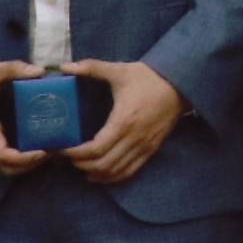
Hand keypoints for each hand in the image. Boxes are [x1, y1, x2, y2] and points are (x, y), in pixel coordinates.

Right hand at [0, 58, 52, 175]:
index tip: (44, 151)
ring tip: (49, 149)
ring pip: (5, 166)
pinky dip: (22, 158)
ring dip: (27, 164)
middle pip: (6, 167)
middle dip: (30, 164)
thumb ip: (13, 69)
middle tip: (53, 150)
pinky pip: (4, 157)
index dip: (24, 158)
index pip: (1, 154)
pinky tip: (38, 144)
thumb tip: (39, 71)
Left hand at [59, 60, 186, 185]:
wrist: (179, 85)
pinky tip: (100, 174)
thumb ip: (92, 68)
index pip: (96, 149)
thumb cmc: (148, 78)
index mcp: (124, 121)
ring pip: (116, 171)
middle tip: (68, 158)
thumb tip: (66, 65)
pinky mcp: (151, 149)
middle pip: (103, 164)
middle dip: (82, 164)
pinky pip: (130, 171)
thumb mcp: (120, 70)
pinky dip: (113, 177)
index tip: (63, 149)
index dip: (76, 154)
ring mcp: (144, 146)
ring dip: (96, 173)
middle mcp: (134, 138)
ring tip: (81, 166)